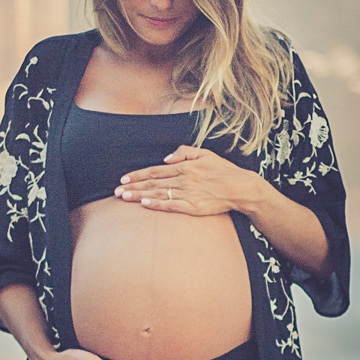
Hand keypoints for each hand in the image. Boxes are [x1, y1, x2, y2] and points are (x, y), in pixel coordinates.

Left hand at [113, 144, 260, 215]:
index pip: (155, 170)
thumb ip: (185, 152)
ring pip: (159, 194)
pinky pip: (172, 205)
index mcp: (185, 166)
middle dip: (133, 187)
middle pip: (153, 183)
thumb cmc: (223, 170)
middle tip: (116, 191)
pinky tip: (145, 204)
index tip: (124, 178)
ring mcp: (189, 193)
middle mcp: (184, 179)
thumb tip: (166, 158)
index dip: (138, 174)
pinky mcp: (194, 207)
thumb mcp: (206, 153)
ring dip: (140, 196)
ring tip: (124, 198)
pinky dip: (158, 204)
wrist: (242, 188)